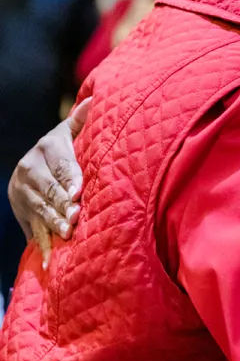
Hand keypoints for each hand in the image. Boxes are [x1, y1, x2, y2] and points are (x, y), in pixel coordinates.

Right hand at [8, 99, 88, 267]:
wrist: (36, 164)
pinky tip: (51, 262)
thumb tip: (98, 99)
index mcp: (46, 146)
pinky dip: (42, 246)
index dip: (70, 178)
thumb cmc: (65, 147)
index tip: (78, 191)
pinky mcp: (20, 211)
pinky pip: (32, 229)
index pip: (61, 164)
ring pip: (39, 208)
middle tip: (75, 216)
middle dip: (62, 204)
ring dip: (52, 222)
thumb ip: (83, 120)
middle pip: (49, 189)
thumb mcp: (71, 131)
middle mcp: (29, 168)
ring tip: (67, 232)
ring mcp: (22, 191)